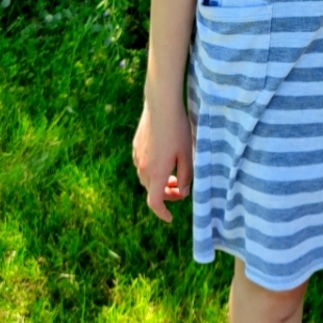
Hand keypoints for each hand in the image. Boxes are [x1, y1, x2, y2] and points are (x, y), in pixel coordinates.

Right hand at [132, 98, 192, 221]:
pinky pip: (142, 165)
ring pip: (146, 178)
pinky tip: (163, 159)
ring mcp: (137, 157)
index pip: (155, 202)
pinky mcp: (135, 147)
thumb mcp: (187, 154)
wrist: (161, 105)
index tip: (170, 217)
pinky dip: (153, 170)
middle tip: (180, 190)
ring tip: (173, 175)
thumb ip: (186, 176)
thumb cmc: (177, 129)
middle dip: (165, 195)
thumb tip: (183, 192)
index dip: (162, 213)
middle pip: (151, 191)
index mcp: (156, 173)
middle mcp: (143, 168)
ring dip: (159, 182)